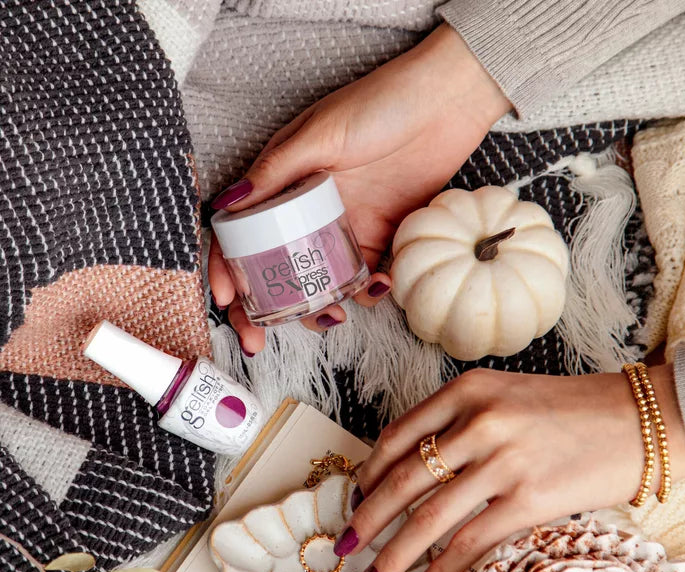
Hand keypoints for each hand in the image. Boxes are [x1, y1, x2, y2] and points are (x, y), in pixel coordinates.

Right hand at [208, 24, 510, 352]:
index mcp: (283, 184)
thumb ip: (275, 172)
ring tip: (333, 317)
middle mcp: (307, 210)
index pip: (242, 233)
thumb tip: (225, 206)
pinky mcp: (379, 236)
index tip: (227, 303)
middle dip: (263, 310)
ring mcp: (343, 227)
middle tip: (259, 342)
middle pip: (274, 269)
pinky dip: (367, 291)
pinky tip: (379, 286)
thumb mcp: (320, 133)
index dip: (227, 270)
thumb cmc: (380, 103)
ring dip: (318, 308)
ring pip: (318, 281)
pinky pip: (363, 276)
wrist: (445, 103)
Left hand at [333, 365, 684, 571]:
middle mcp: (478, 422)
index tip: (354, 502)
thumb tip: (407, 469)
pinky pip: (470, 540)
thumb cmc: (564, 409)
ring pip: (429, 518)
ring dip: (392, 556)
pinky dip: (440, 568)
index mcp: (465, 391)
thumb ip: (454, 422)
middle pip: (402, 481)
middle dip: (366, 521)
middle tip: (344, 548)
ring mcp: (503, 461)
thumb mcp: (501, 395)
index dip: (367, 476)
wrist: (634, 419)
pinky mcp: (530, 499)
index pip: (396, 438)